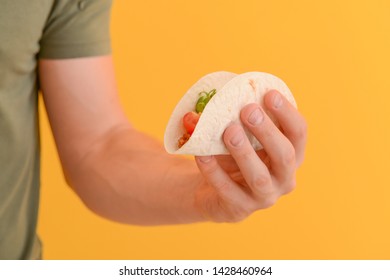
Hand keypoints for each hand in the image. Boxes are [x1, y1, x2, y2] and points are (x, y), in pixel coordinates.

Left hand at [194, 90, 306, 221]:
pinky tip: (203, 155)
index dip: (287, 113)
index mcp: (290, 155)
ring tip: (229, 132)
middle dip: (267, 131)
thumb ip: (225, 119)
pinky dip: (214, 171)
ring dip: (245, 152)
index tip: (269, 93)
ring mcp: (264, 197)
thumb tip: (195, 111)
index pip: (298, 133)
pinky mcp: (240, 209)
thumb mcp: (236, 136)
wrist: (212, 191)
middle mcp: (284, 178)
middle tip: (248, 110)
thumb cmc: (230, 156)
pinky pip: (227, 190)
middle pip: (284, 155)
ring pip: (259, 177)